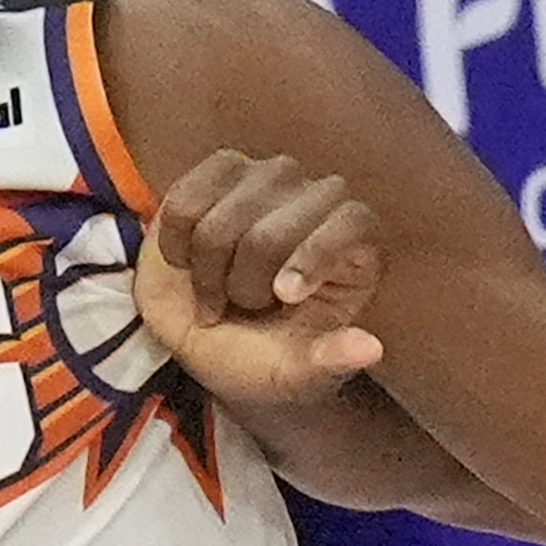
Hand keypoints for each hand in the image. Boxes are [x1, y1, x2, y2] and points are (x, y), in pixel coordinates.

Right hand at [131, 150, 385, 410]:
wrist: (205, 341)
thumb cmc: (263, 356)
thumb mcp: (298, 374)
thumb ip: (331, 361)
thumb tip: (370, 350)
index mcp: (354, 244)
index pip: (350, 222)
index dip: (314, 256)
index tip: (284, 296)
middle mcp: (316, 198)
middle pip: (271, 232)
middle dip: (245, 286)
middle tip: (244, 310)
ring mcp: (266, 178)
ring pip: (222, 220)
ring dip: (208, 271)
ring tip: (217, 294)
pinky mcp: (218, 172)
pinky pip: (183, 201)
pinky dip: (175, 244)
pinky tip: (188, 262)